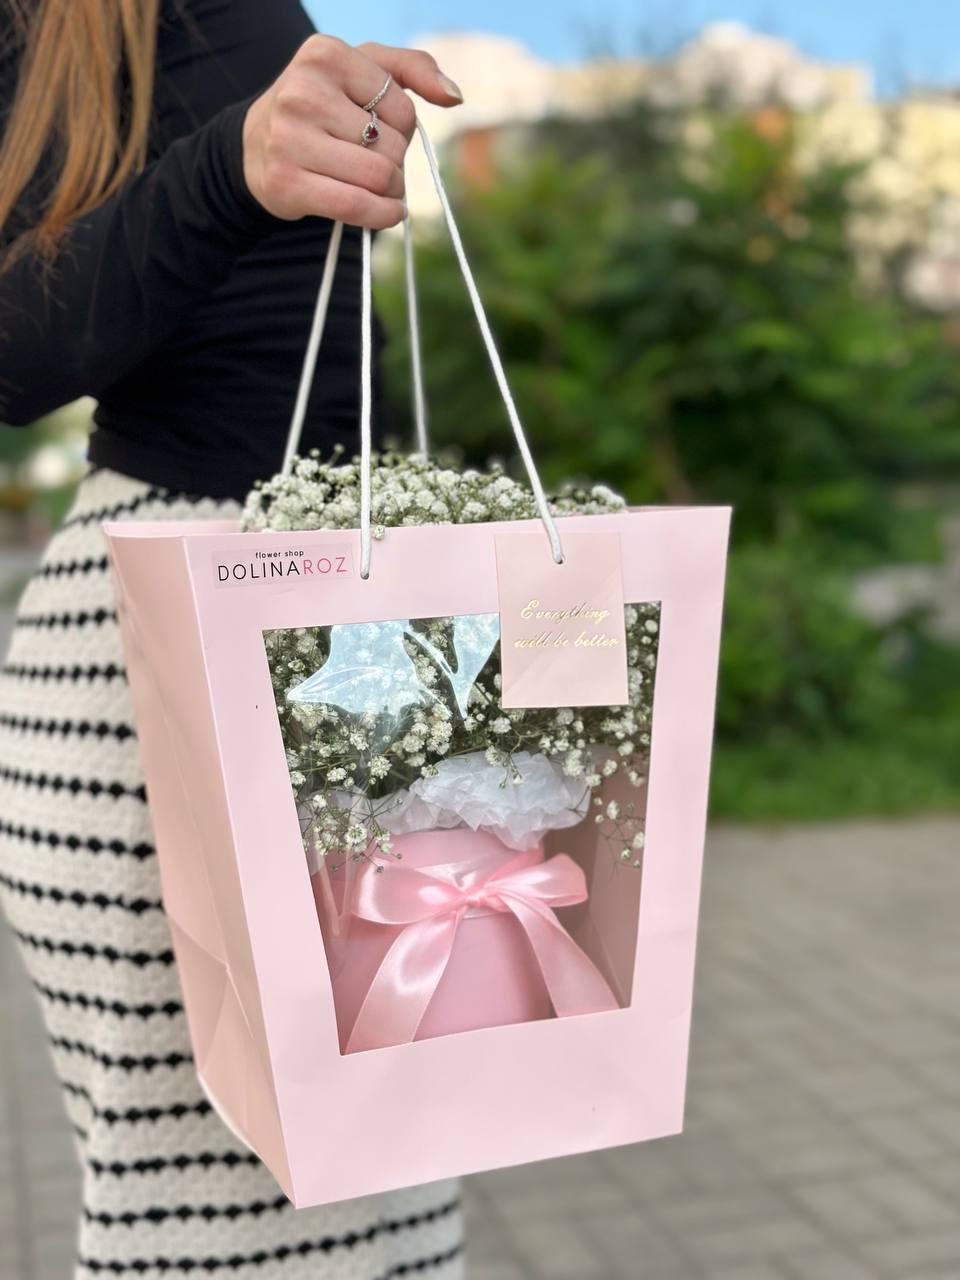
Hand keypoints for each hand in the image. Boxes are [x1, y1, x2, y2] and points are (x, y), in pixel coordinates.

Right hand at [242, 36, 462, 228]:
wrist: (253, 146)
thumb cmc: (320, 106)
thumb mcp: (360, 70)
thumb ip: (412, 68)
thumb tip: (454, 96)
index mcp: (325, 54)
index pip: (402, 108)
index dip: (402, 129)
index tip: (378, 131)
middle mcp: (303, 92)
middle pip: (392, 147)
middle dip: (395, 163)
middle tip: (374, 162)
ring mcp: (290, 139)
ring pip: (379, 178)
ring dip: (390, 192)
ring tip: (378, 187)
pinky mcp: (288, 182)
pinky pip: (356, 207)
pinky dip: (382, 216)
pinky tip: (387, 212)